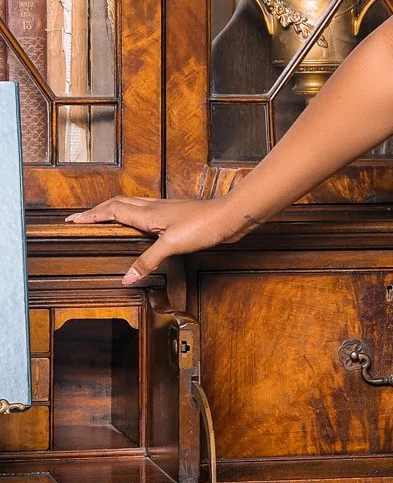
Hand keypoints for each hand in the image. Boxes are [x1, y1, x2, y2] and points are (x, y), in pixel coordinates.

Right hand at [64, 196, 251, 286]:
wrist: (230, 216)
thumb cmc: (204, 225)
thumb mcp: (172, 245)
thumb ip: (148, 261)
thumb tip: (126, 278)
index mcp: (146, 213)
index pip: (110, 211)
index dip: (90, 215)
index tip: (71, 220)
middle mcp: (153, 208)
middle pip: (117, 204)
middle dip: (97, 211)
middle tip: (81, 219)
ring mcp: (165, 210)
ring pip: (131, 206)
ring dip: (113, 210)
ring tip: (102, 219)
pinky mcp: (176, 216)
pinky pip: (146, 212)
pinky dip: (133, 216)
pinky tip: (139, 224)